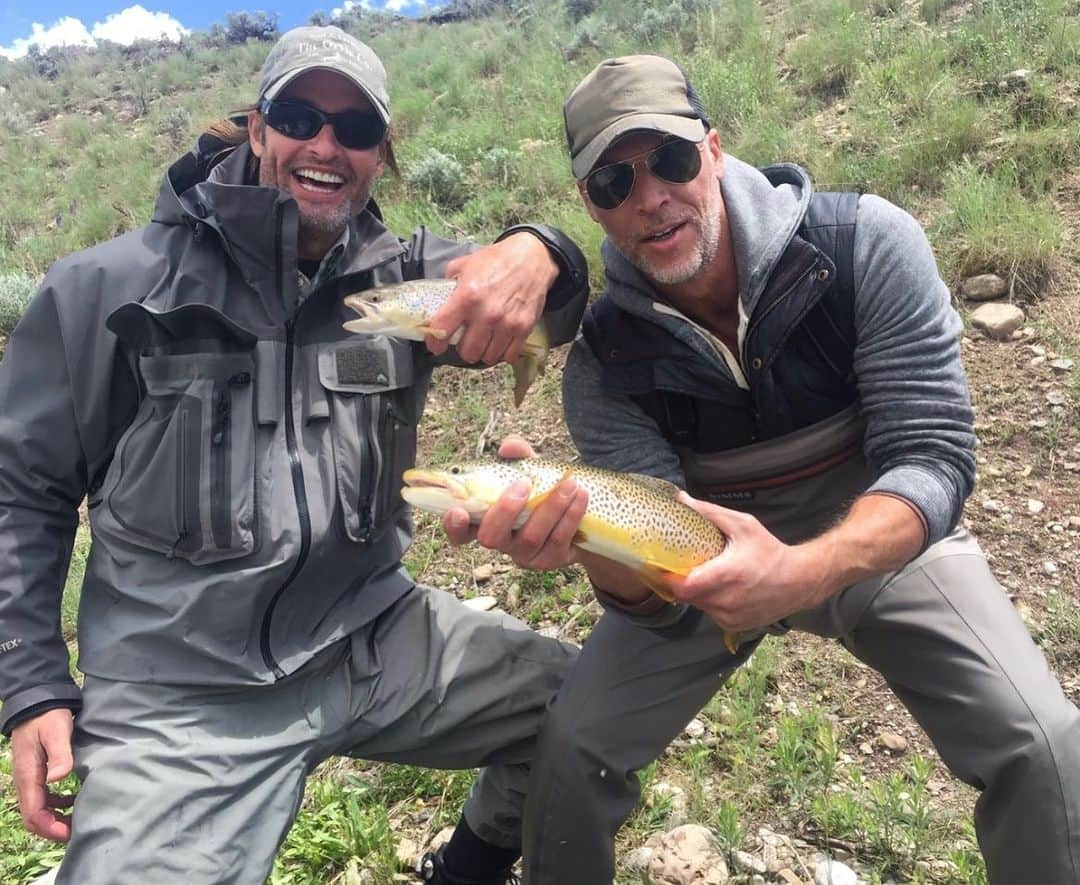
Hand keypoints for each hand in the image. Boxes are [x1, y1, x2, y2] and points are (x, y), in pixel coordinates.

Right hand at [11, 708, 76, 841]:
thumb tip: (58, 778)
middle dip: (53, 828)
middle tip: (78, 831)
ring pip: (38, 809)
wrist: (37, 702)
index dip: (50, 828)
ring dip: (55, 818)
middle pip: (34, 817)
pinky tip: (73, 801)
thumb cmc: (48, 717)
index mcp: (28, 776)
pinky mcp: (36, 773)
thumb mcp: (57, 732)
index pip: (33, 814)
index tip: (69, 833)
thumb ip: (60, 755)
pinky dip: (56, 805)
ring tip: (78, 819)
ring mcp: (29, 778)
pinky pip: (42, 797)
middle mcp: (25, 781)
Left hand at [426, 233, 558, 364]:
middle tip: (466, 341)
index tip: (436, 345)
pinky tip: (500, 342)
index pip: (442, 329)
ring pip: (488, 357)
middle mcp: (486, 314)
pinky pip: (509, 355)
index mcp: (467, 296)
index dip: (435, 342)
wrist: (532, 257)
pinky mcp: (524, 328)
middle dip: (464, 349)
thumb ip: (449, 282)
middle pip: (468, 351)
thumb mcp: (465, 264)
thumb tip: (440, 299)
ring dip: (484, 352)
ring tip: (484, 342)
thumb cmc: (497, 259)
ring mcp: (507, 323)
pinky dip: (503, 352)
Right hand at [442, 435, 587, 569]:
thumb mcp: (530, 471)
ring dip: (550, 507)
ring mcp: (524, 555)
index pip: (459, 532)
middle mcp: (501, 542)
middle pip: (490, 538)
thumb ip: (518, 458)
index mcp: (485, 521)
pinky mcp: (550, 559)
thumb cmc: (542, 491)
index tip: (457, 510)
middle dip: (504, 511)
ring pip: (530, 538)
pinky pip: (558, 540)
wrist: (581, 521)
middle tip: (523, 484)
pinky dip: (570, 515)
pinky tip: (581, 495)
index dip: (453, 526)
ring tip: (569, 483)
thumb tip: (509, 446)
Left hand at [663, 494, 827, 633]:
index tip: (661, 564)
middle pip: (687, 596)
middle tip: (681, 566)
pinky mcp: (734, 625)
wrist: (800, 581)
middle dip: (681, 582)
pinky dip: (710, 602)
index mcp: (726, 576)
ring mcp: (730, 616)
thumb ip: (710, 512)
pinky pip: (711, 613)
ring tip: (704, 575)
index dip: (667, 577)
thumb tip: (681, 498)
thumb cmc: (770, 551)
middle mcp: (727, 601)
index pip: (683, 586)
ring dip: (695, 593)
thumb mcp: (743, 525)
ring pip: (698, 606)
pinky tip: (720, 589)